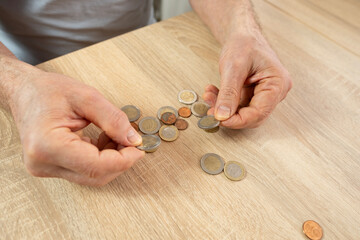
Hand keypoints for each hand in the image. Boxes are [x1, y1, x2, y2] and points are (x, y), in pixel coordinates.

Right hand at [9, 69, 143, 185]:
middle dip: (120, 161)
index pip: (95, 166)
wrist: (25, 91)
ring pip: (91, 176)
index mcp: (47, 145)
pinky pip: (83, 171)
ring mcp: (45, 168)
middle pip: (95, 176)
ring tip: (114, 135)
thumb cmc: (48, 90)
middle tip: (131, 141)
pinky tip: (102, 140)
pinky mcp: (50, 167)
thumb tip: (134, 140)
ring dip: (110, 160)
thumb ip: (113, 119)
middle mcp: (43, 163)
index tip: (139, 148)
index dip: (123, 160)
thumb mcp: (86, 97)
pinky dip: (100, 158)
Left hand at [203, 34, 291, 127]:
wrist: (242, 34)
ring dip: (224, 108)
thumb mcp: (233, 67)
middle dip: (229, 114)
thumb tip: (222, 116)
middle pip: (253, 116)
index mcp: (278, 83)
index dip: (238, 120)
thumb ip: (228, 93)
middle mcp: (275, 91)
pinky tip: (213, 93)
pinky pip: (239, 105)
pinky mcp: (254, 94)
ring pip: (243, 112)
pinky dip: (224, 102)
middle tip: (210, 109)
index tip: (219, 120)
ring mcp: (265, 94)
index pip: (259, 112)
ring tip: (209, 95)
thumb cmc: (244, 43)